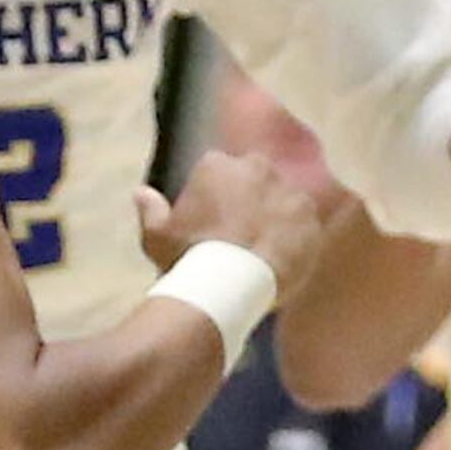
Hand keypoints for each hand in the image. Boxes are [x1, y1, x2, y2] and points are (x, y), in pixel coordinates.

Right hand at [141, 148, 327, 292]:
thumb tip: (139, 192)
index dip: (216, 194)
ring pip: (282, 198)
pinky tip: (284, 257)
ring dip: (276, 215)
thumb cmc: (187, 257)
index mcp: (218, 165)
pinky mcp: (310, 216)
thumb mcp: (157, 236)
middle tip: (240, 232)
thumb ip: (151, 209)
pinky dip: (297, 235)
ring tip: (263, 248)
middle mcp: (257, 168)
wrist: (229, 284)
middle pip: (255, 178)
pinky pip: (306, 222)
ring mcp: (287, 189)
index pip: (219, 170)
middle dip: (250, 197)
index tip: (213, 218)